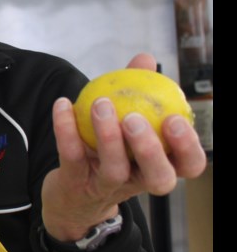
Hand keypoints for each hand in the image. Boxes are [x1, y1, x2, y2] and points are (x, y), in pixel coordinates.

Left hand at [41, 54, 206, 241]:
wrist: (72, 192)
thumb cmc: (108, 151)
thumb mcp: (126, 125)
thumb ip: (139, 91)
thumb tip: (144, 59)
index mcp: (159, 166)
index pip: (189, 165)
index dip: (188, 147)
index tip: (176, 120)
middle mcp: (138, 182)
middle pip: (158, 176)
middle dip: (150, 148)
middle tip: (135, 119)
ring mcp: (106, 187)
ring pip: (114, 169)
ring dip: (108, 136)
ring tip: (101, 104)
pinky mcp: (75, 184)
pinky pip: (71, 156)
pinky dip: (66, 129)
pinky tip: (63, 104)